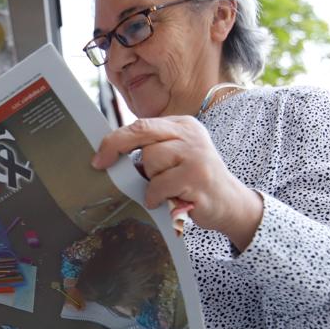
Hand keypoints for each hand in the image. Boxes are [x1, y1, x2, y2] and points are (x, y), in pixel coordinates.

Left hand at [91, 116, 263, 249]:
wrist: (230, 204)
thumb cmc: (193, 183)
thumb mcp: (175, 158)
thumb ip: (152, 150)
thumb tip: (109, 154)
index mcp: (183, 125)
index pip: (141, 124)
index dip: (115, 139)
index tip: (99, 156)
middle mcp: (190, 134)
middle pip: (142, 132)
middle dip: (116, 146)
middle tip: (101, 163)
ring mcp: (196, 153)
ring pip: (150, 159)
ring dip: (150, 180)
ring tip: (167, 189)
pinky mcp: (197, 175)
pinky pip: (158, 184)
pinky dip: (157, 196)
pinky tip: (170, 200)